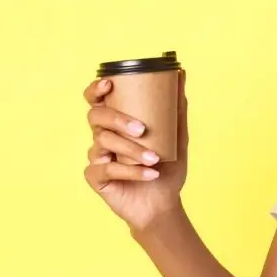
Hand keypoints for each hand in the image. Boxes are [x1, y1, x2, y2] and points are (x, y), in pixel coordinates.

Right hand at [82, 71, 188, 231]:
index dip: (95, 89)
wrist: (163, 203)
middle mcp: (103, 136)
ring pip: (104, 143)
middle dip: (118, 120)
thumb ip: (177, 107)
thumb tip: (182, 72)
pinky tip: (150, 174)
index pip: (97, 100)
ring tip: (155, 159)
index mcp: (117, 122)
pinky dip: (131, 171)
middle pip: (96, 117)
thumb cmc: (167, 168)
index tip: (109, 84)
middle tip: (142, 129)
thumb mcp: (177, 136)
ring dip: (132, 150)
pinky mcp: (95, 177)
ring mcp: (97, 156)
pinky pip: (107, 169)